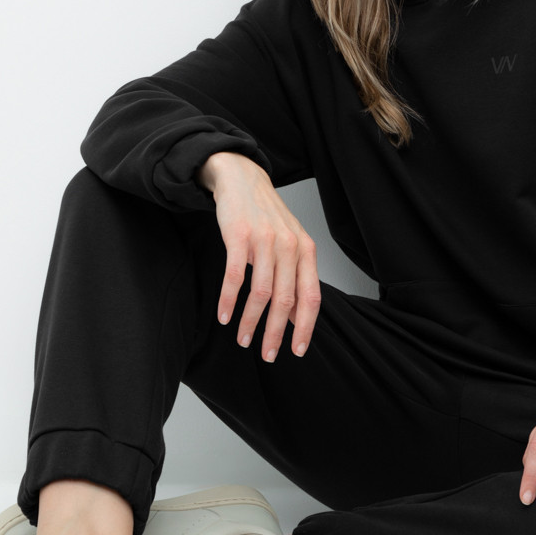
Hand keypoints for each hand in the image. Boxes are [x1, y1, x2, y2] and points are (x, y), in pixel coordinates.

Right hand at [197, 151, 320, 361]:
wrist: (243, 179)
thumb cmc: (266, 217)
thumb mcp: (290, 245)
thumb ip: (296, 279)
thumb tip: (299, 319)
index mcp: (306, 250)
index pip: (311, 296)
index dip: (306, 327)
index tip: (297, 350)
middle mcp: (290, 246)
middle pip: (286, 300)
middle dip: (276, 332)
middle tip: (268, 355)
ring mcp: (265, 240)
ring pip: (261, 292)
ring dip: (250, 321)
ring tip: (242, 338)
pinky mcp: (239, 236)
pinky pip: (235, 276)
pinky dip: (229, 300)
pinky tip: (224, 316)